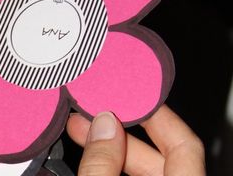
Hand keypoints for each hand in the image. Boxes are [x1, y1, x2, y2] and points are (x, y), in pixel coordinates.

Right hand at [66, 105, 204, 175]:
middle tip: (92, 114)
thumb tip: (103, 125)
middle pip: (162, 157)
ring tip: (80, 133)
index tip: (133, 96)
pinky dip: (112, 168)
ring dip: (111, 149)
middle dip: (121, 132)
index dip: (158, 115)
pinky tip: (90, 159)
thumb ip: (101, 162)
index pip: (185, 145)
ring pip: (145, 172)